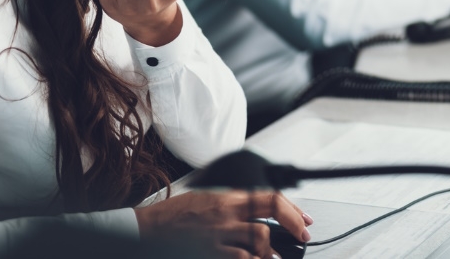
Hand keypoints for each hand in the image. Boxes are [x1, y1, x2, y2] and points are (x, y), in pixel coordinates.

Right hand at [135, 189, 312, 258]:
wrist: (146, 230)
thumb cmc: (171, 216)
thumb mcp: (204, 199)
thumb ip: (230, 203)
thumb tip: (254, 206)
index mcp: (227, 198)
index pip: (270, 197)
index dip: (292, 209)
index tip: (303, 220)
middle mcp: (227, 213)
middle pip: (271, 213)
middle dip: (293, 225)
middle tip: (302, 236)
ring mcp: (219, 234)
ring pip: (259, 239)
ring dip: (272, 251)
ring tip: (274, 257)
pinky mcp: (211, 252)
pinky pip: (241, 258)